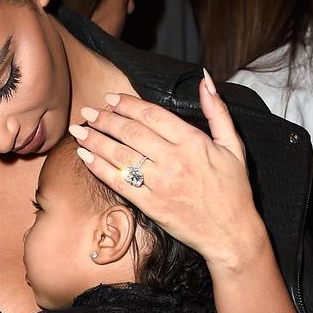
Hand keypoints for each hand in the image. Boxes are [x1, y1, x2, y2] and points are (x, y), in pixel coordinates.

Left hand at [70, 74, 267, 271]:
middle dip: (105, 119)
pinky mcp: (150, 205)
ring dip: (96, 140)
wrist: (230, 233)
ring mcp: (160, 184)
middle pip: (131, 132)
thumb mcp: (233, 145)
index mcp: (193, 142)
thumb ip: (218, 110)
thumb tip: (204, 79)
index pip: (152, 115)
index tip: (110, 99)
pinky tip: (85, 156)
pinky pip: (119, 182)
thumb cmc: (233, 190)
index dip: (127, 104)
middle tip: (88, 112)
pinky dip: (99, 167)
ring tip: (79, 130)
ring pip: (120, 155)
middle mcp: (174, 160)